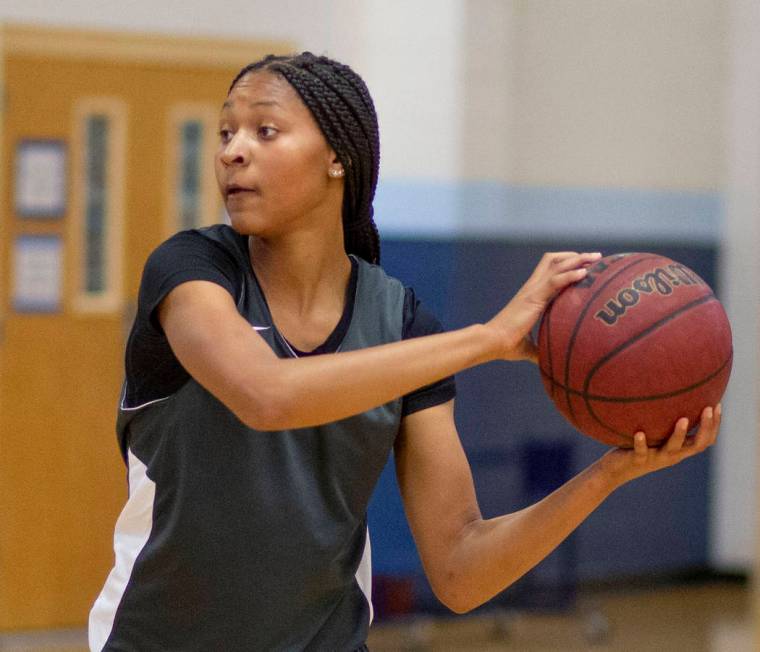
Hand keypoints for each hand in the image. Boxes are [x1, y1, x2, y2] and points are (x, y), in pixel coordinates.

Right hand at [486, 251, 601, 360]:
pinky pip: (555, 281)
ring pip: (556, 264)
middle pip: (554, 260)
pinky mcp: (533, 297)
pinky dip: (570, 275)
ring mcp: (532, 290)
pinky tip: (584, 273)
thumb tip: (549, 364)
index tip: (586, 266)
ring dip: (578, 259)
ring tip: (596, 258)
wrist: (493, 342)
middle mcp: (532, 287)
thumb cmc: (507, 345)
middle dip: (576, 256)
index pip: (549, 270)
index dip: (568, 264)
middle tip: (596, 257)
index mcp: (531, 294)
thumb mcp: (528, 347)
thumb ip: (539, 351)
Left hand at [599, 405, 721, 486]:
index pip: (704, 440)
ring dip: (679, 434)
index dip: (714, 425)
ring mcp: (656, 459)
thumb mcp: (654, 434)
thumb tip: (668, 391)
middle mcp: (672, 456)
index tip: (717, 405)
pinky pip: (641, 452)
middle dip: (706, 427)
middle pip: (697, 445)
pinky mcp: (638, 461)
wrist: (615, 470)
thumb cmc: (636, 446)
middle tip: (708, 408)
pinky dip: (641, 443)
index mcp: (678, 450)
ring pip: (673, 449)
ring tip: (682, 419)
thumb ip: (663, 420)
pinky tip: (639, 433)